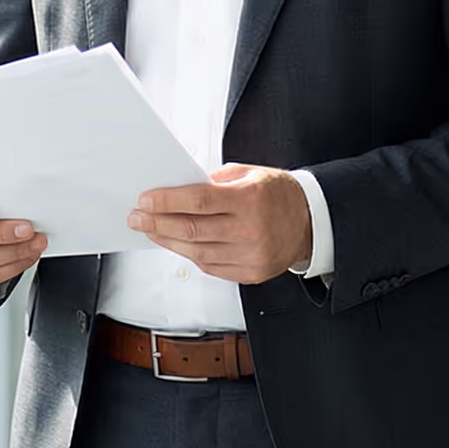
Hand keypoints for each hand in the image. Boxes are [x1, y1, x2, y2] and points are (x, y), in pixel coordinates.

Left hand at [127, 163, 310, 283]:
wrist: (311, 222)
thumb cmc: (278, 194)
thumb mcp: (249, 174)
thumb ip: (214, 181)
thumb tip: (176, 187)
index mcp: (250, 199)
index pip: (198, 201)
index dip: (167, 201)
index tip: (145, 200)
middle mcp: (251, 230)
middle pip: (192, 230)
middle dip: (157, 223)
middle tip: (137, 218)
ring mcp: (251, 255)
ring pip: (197, 252)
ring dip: (168, 242)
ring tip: (151, 230)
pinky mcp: (251, 273)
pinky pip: (210, 267)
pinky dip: (190, 255)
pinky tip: (176, 244)